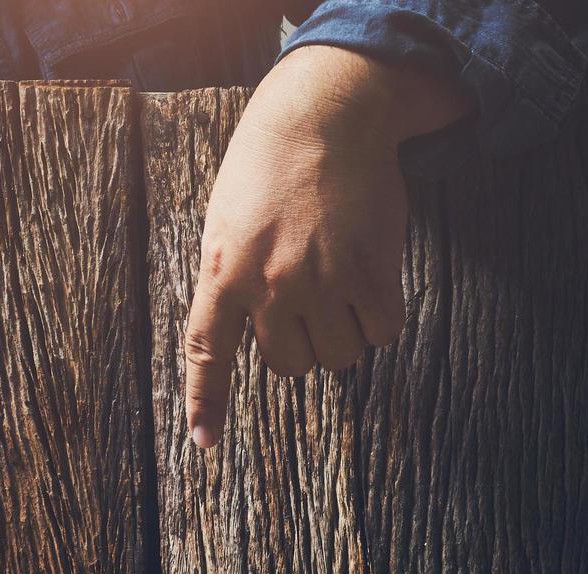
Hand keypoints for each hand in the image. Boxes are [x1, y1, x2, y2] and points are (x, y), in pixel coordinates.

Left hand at [185, 44, 473, 446]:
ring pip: (337, 356)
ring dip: (344, 334)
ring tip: (341, 284)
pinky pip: (382, 333)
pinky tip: (373, 282)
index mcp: (222, 272)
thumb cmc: (269, 168)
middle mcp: (268, 285)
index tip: (205, 443)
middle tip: (309, 302)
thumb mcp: (224, 222)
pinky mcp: (371, 271)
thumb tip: (242, 332)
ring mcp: (321, 281)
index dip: (207, 402)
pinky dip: (381, 319)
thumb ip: (229, 278)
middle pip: (289, 365)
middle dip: (301, 345)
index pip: (207, 353)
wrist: (326, 116)